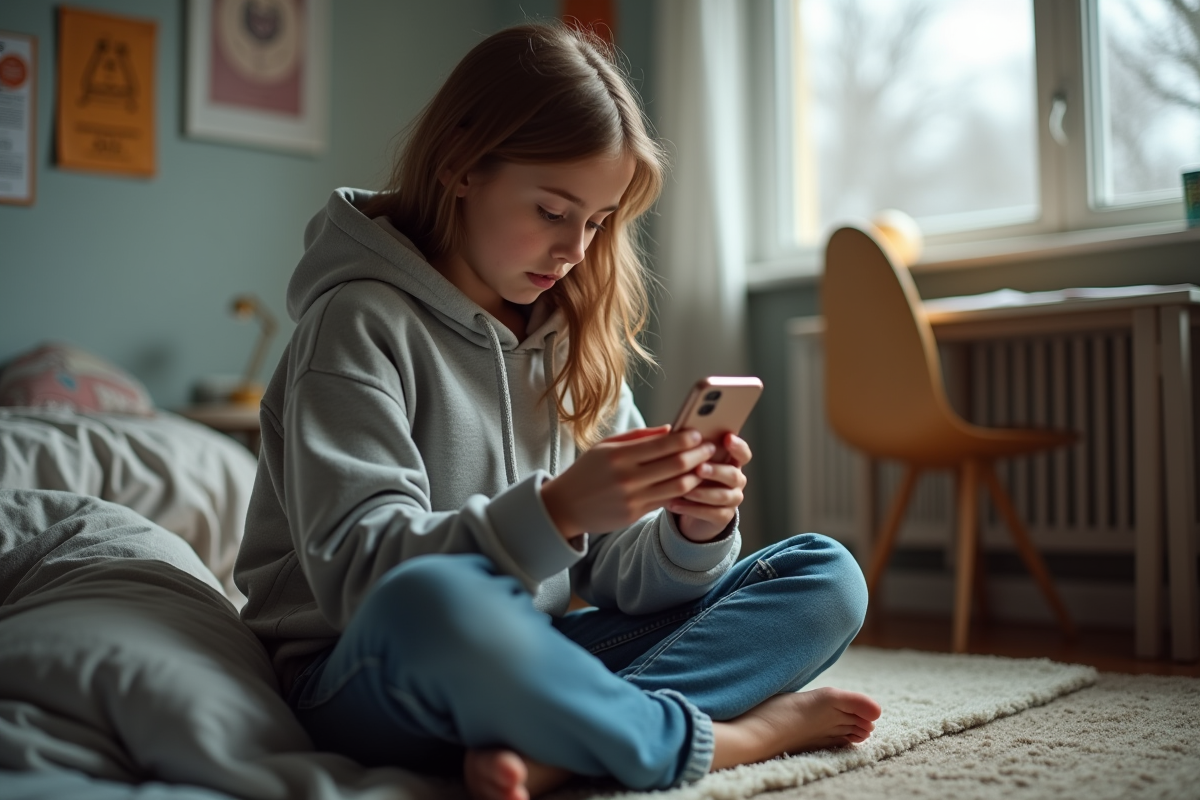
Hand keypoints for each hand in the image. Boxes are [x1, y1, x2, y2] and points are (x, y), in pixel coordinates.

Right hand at [541, 425, 716, 539]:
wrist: (564, 507)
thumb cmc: (586, 471)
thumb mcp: (605, 447)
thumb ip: (638, 437)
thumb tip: (670, 430)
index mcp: (619, 456)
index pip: (662, 445)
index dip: (686, 438)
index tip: (699, 433)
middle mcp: (627, 478)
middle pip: (676, 465)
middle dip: (699, 455)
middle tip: (711, 447)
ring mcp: (633, 499)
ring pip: (677, 487)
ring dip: (696, 475)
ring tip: (706, 465)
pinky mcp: (636, 515)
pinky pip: (667, 501)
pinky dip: (683, 492)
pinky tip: (691, 482)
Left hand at [666, 432, 751, 542]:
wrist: (692, 507)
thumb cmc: (692, 476)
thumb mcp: (693, 461)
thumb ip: (691, 449)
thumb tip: (674, 433)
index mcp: (732, 462)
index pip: (743, 453)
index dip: (738, 446)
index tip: (727, 438)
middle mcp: (736, 480)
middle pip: (733, 475)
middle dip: (716, 471)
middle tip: (699, 468)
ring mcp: (732, 499)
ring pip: (722, 496)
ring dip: (702, 493)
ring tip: (685, 490)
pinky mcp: (723, 516)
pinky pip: (712, 513)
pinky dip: (691, 509)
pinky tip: (674, 504)